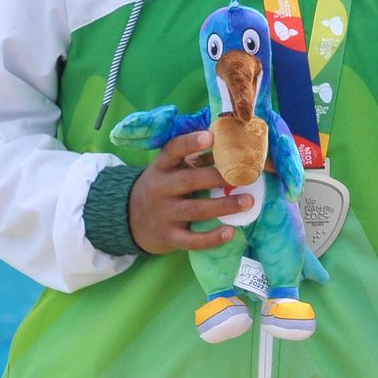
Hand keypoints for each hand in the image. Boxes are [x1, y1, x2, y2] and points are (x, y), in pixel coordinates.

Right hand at [129, 129, 253, 253]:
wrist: (129, 218)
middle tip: (244, 176)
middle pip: (190, 180)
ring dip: (224, 206)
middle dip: (218, 178)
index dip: (190, 143)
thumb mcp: (168, 170)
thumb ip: (193, 158)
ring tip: (248, 201)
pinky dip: (211, 238)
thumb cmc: (162, 187)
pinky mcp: (168, 237)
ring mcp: (163, 214)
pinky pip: (191, 240)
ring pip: (195, 210)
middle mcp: (160, 189)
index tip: (210, 137)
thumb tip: (230, 144)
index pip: (172, 151)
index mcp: (161, 167)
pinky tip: (230, 232)